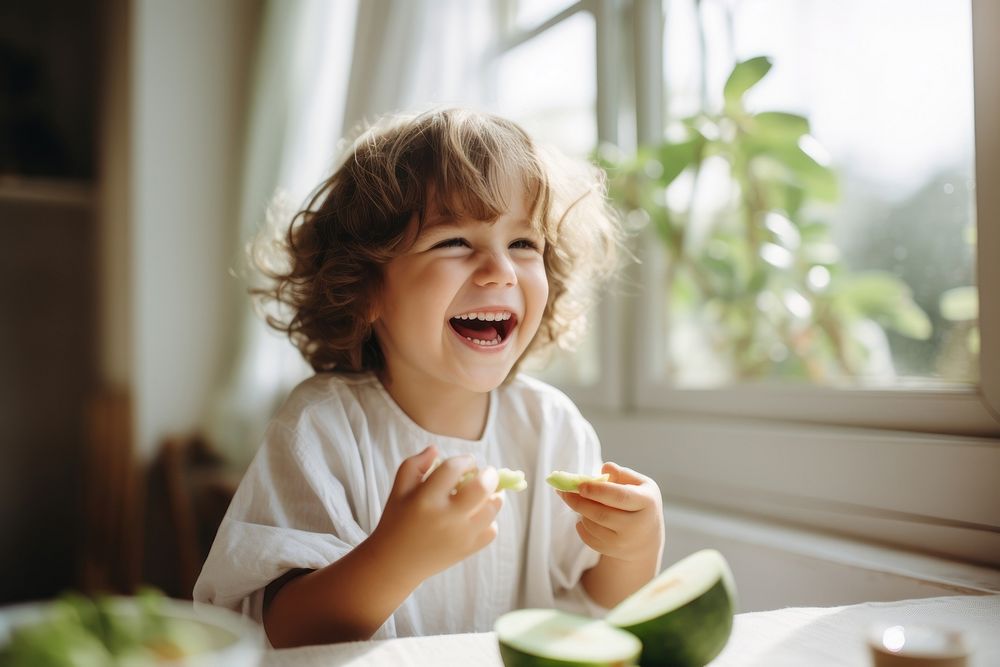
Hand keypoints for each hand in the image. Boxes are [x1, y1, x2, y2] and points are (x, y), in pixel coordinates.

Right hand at [372, 445, 503, 580]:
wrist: (395, 563)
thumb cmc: (397, 520)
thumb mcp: (399, 489)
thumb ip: (415, 464)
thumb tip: (436, 448)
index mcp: (425, 499)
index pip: (454, 468)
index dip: (465, 460)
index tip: (466, 462)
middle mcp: (445, 517)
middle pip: (482, 488)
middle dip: (490, 474)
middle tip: (486, 473)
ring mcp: (460, 536)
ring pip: (492, 509)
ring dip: (494, 495)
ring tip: (487, 492)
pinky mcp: (467, 550)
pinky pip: (492, 530)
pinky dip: (490, 520)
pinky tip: (479, 515)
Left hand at [558, 462, 663, 564]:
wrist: (648, 535)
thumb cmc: (640, 502)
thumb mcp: (639, 484)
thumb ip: (622, 473)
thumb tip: (606, 467)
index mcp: (647, 502)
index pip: (620, 497)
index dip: (598, 490)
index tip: (580, 485)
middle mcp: (639, 525)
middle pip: (602, 514)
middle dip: (579, 502)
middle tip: (563, 491)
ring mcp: (626, 542)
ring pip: (593, 526)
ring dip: (580, 512)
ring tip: (577, 502)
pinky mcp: (614, 551)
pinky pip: (590, 539)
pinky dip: (581, 527)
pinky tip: (583, 517)